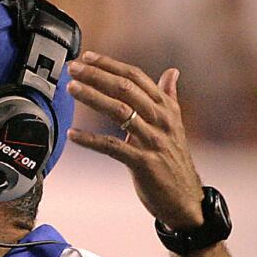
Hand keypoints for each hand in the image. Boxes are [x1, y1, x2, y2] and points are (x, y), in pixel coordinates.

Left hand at [65, 52, 204, 230]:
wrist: (185, 199)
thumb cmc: (173, 162)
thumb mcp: (174, 126)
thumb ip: (169, 97)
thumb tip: (172, 72)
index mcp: (166, 108)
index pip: (136, 78)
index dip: (111, 65)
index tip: (87, 57)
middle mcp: (161, 120)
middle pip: (125, 89)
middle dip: (97, 75)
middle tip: (72, 68)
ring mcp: (153, 141)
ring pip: (119, 112)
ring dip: (92, 98)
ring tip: (71, 89)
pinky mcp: (144, 163)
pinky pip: (113, 147)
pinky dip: (91, 140)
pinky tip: (72, 135)